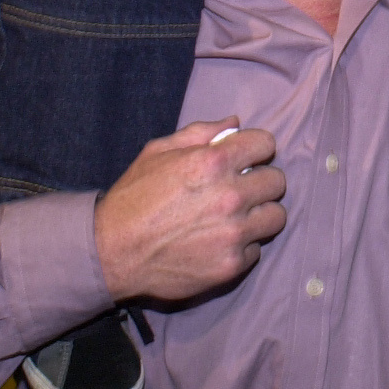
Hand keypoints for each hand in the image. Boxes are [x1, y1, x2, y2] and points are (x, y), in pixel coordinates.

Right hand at [93, 118, 285, 302]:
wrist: (111, 252)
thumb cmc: (134, 198)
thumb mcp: (159, 151)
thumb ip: (200, 133)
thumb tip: (235, 123)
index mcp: (214, 162)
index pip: (266, 144)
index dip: (255, 149)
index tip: (246, 159)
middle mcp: (230, 196)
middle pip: (277, 181)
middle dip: (260, 181)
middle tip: (241, 189)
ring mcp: (233, 233)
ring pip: (276, 216)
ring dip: (260, 214)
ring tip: (238, 217)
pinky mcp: (231, 264)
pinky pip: (256, 250)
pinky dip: (243, 246)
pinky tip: (220, 243)